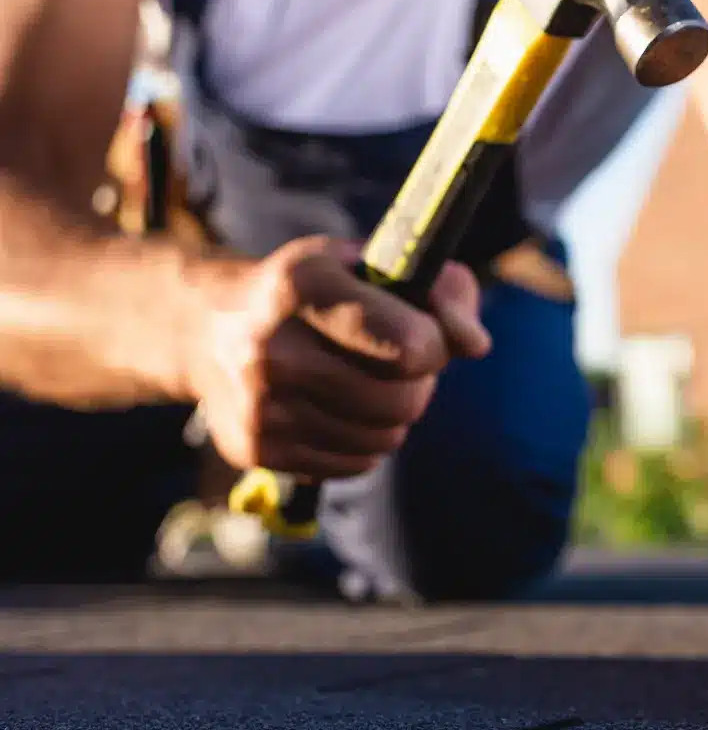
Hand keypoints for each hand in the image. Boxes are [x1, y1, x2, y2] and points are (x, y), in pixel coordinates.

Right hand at [183, 235, 490, 478]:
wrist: (209, 326)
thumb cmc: (320, 291)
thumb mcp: (376, 266)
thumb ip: (444, 293)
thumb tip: (476, 346)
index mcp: (302, 286)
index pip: (411, 346)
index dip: (435, 346)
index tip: (425, 336)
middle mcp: (272, 347)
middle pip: (401, 401)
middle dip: (417, 384)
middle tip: (400, 364)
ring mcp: (259, 404)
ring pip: (383, 438)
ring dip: (392, 415)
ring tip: (368, 384)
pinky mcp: (254, 448)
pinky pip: (355, 463)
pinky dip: (364, 442)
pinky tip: (340, 409)